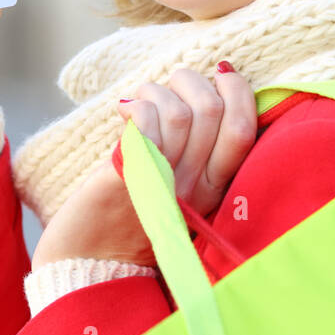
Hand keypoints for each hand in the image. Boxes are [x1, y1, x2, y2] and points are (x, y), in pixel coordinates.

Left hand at [31, 64, 256, 268]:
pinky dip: (137, 106)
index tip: (221, 72)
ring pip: (178, 111)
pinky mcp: (128, 178)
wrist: (90, 262)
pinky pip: (146, 122)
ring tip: (139, 101)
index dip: (238, 90)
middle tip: (168, 90)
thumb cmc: (132, 213)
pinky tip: (124, 113)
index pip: (244, 128)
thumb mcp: (180, 185)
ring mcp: (163, 182)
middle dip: (190, 81)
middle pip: (210, 110)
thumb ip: (199, 147)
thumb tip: (214, 84)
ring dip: (156, 91)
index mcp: (215, 188)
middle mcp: (194, 187)